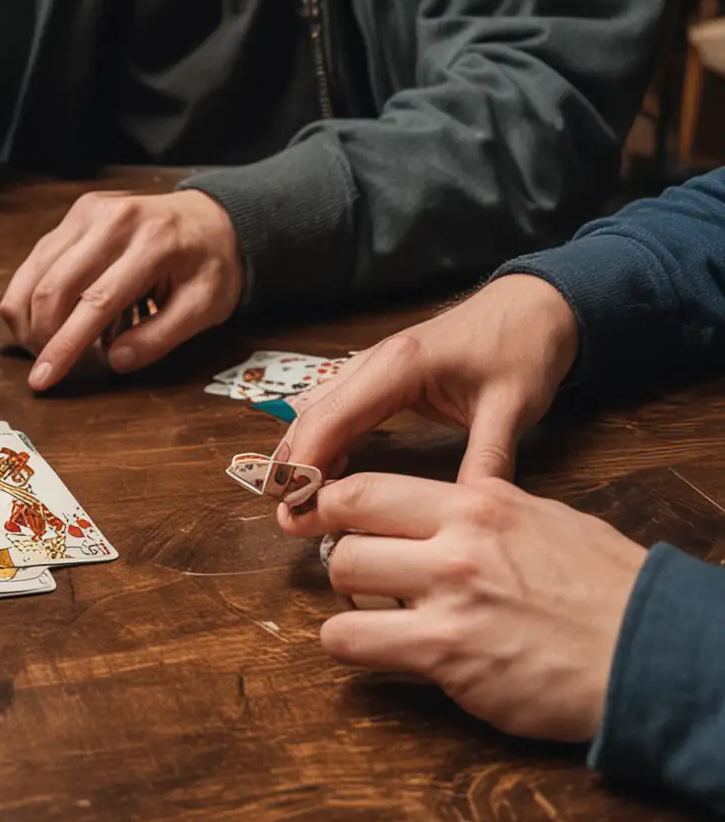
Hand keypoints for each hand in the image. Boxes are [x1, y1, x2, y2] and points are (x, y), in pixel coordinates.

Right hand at [0, 190, 243, 391]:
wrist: (214, 218)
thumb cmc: (209, 265)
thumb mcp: (204, 307)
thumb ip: (160, 337)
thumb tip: (114, 361)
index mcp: (152, 244)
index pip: (96, 302)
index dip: (65, 345)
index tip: (43, 379)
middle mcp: (114, 220)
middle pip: (55, 285)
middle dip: (40, 334)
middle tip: (47, 364)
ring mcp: (90, 212)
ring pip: (35, 269)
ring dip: (27, 315)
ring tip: (40, 343)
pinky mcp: (77, 213)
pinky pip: (39, 257)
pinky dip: (31, 292)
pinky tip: (44, 315)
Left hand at [279, 473, 646, 742]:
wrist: (651, 651)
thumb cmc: (606, 591)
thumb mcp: (543, 521)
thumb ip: (482, 513)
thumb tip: (436, 513)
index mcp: (479, 502)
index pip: (367, 488)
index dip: (330, 506)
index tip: (322, 520)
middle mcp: (457, 542)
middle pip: (344, 534)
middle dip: (342, 558)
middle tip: (362, 580)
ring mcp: (448, 598)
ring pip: (342, 581)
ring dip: (348, 604)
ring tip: (378, 618)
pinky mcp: (446, 654)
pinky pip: (353, 643)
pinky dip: (354, 648)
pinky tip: (383, 652)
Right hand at [284, 275, 579, 482]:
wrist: (535, 306)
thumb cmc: (523, 348)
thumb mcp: (513, 408)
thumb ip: (488, 459)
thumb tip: (469, 511)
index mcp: (399, 365)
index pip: (331, 419)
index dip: (305, 464)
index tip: (292, 507)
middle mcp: (373, 361)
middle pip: (312, 414)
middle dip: (291, 464)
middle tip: (286, 515)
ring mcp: (371, 363)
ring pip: (316, 408)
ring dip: (301, 450)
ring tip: (294, 499)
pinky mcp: (378, 371)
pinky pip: (334, 405)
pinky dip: (321, 437)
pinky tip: (324, 468)